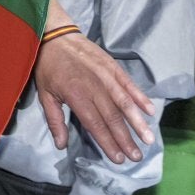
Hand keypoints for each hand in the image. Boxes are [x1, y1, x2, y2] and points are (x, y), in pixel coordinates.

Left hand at [33, 28, 154, 162]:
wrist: (55, 35)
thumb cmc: (48, 67)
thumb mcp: (45, 95)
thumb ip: (55, 121)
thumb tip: (61, 146)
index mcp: (76, 95)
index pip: (95, 124)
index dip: (108, 142)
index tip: (118, 159)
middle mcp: (94, 86)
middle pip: (113, 117)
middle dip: (126, 139)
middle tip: (136, 156)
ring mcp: (106, 75)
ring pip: (125, 102)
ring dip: (138, 122)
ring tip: (148, 139)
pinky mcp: (113, 66)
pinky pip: (129, 84)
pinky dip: (140, 97)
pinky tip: (149, 111)